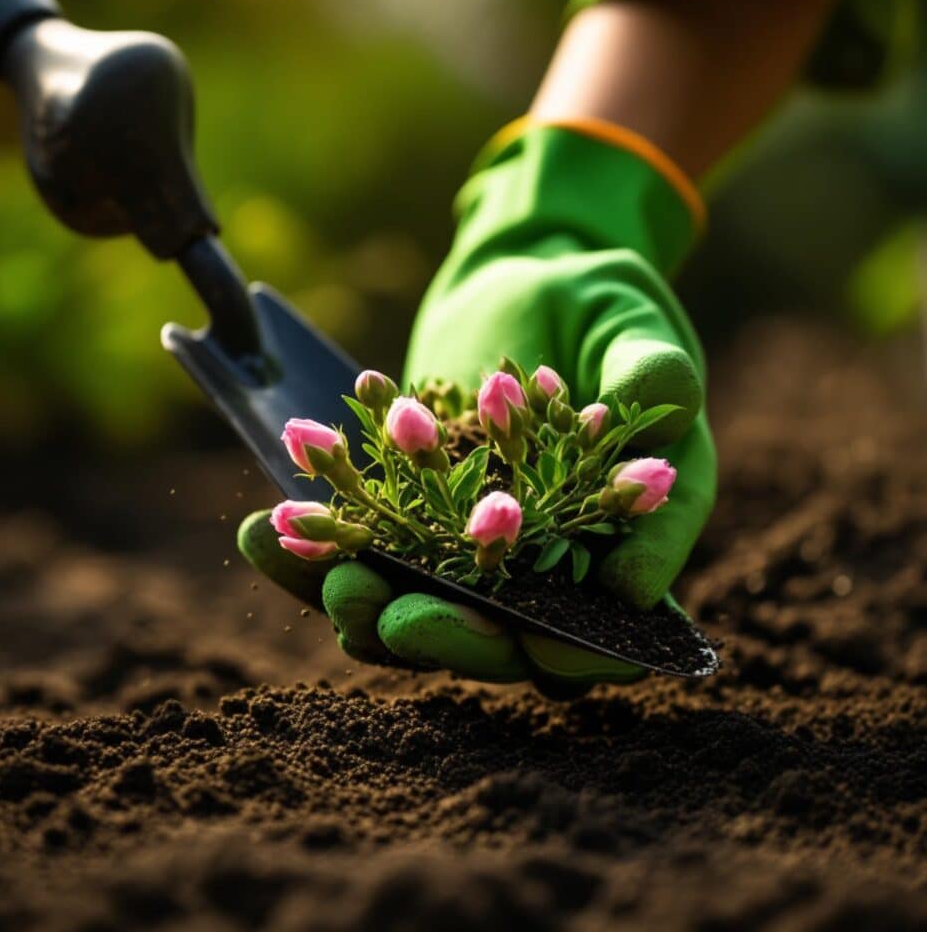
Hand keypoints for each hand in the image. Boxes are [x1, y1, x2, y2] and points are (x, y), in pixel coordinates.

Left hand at [240, 121, 715, 692]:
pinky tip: (268, 533)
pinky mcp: (413, 529)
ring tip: (337, 585)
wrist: (514, 287)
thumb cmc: (589, 300)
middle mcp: (556, 559)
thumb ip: (647, 364)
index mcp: (633, 526)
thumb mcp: (626, 316)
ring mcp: (477, 552)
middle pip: (517, 635)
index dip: (597, 639)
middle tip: (404, 620)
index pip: (629, 606)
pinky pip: (370, 561)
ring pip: (433, 613)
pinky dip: (319, 558)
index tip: (555, 644)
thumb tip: (663, 423)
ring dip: (379, 614)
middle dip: (460, 637)